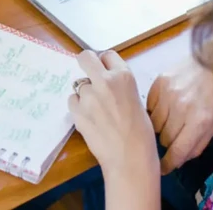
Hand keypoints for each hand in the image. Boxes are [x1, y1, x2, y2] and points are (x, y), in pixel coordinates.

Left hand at [68, 50, 158, 177]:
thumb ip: (120, 87)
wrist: (130, 157)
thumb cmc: (140, 133)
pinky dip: (77, 107)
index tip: (105, 71)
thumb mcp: (136, 100)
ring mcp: (89, 95)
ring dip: (84, 94)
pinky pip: (72, 101)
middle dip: (86, 63)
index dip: (105, 64)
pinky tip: (89, 119)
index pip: (108, 55)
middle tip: (89, 75)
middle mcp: (105, 81)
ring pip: (78, 85)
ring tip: (95, 111)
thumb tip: (107, 84)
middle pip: (85, 57)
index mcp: (124, 76)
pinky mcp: (77, 111)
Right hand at [147, 52, 212, 173]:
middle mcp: (181, 108)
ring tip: (170, 118)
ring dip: (161, 125)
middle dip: (169, 141)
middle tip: (175, 134)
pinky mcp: (159, 82)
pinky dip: (155, 110)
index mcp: (199, 121)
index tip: (163, 168)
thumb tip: (179, 159)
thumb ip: (197, 144)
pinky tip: (165, 105)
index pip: (177, 151)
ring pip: (154, 123)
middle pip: (164, 138)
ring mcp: (168, 94)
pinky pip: (149, 106)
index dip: (168, 163)